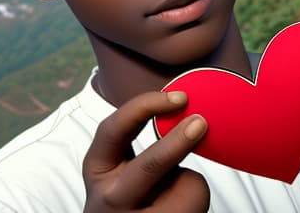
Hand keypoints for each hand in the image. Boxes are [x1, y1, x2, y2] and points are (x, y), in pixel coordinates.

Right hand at [82, 91, 209, 211]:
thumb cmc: (133, 202)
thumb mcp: (125, 173)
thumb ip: (149, 151)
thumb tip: (190, 122)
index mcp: (99, 169)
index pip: (114, 129)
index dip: (146, 106)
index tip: (179, 97)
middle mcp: (107, 199)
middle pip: (150, 165)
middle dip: (177, 141)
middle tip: (200, 122)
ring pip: (184, 186)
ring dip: (190, 182)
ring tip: (176, 194)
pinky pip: (195, 201)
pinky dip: (196, 201)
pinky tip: (180, 209)